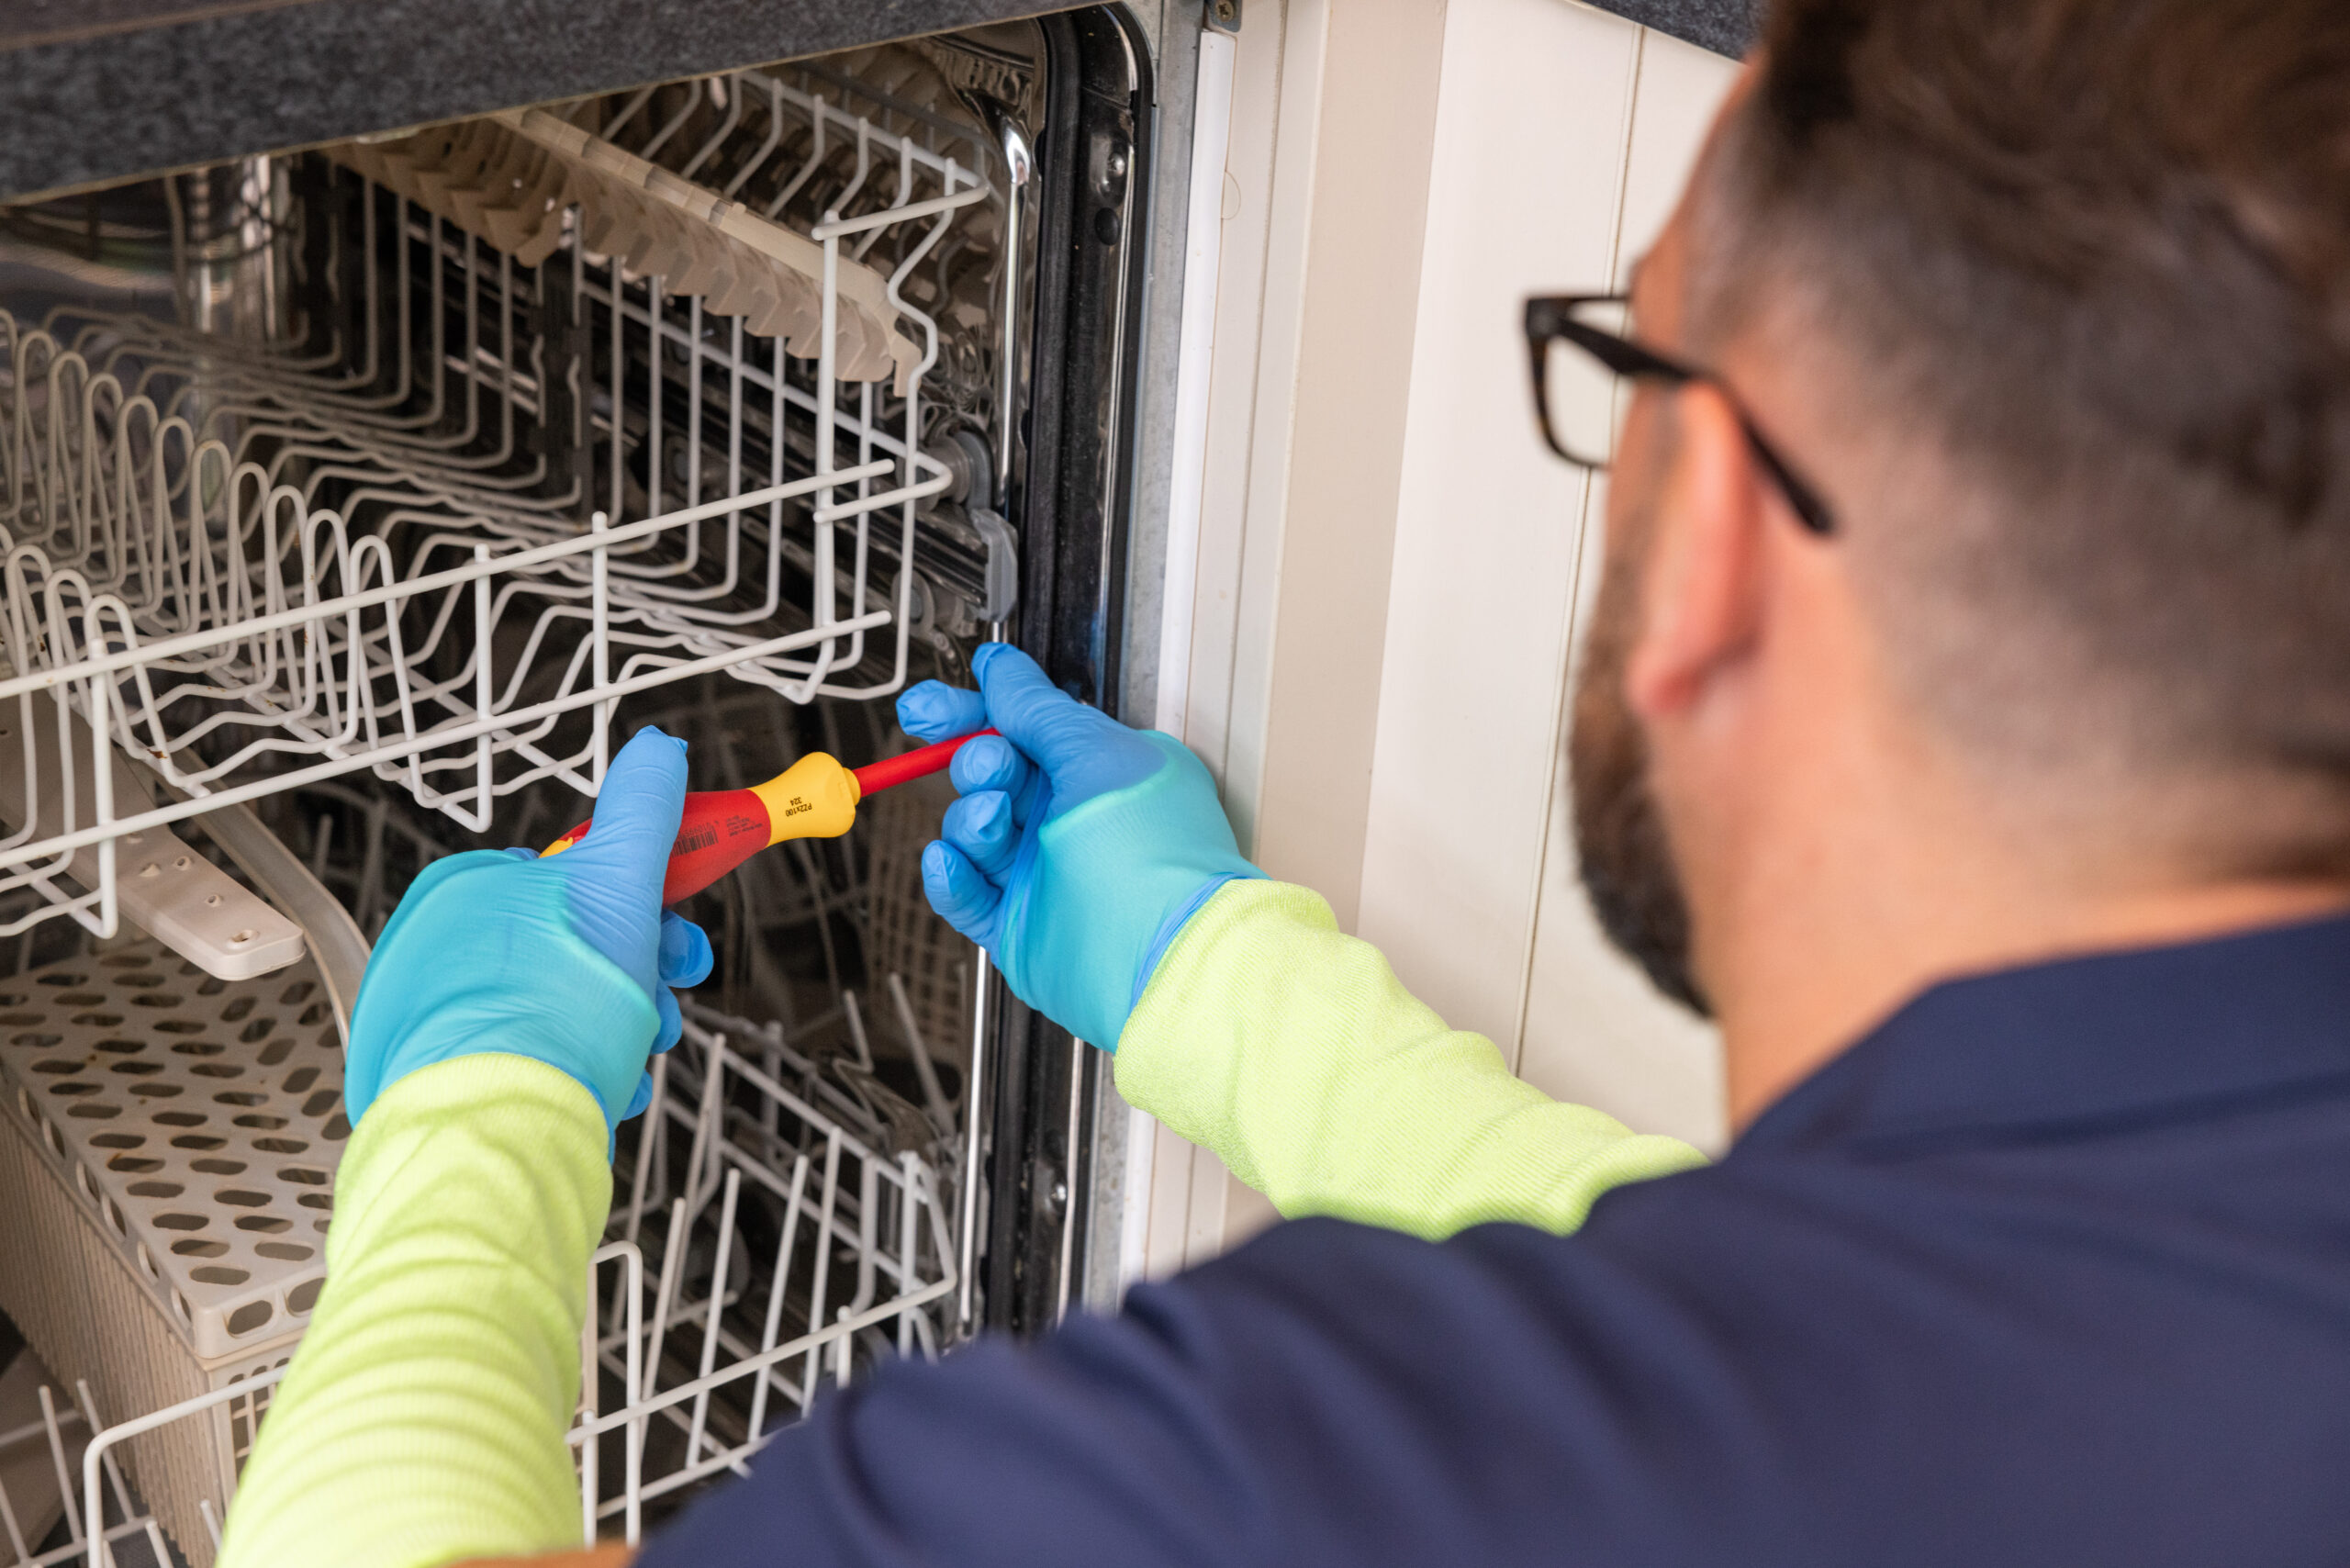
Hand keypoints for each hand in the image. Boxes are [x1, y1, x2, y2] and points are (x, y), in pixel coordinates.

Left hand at [344, 727, 715, 1132]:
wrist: (499, 1128)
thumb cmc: (549, 1008)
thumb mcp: (617, 883)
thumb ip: (642, 810)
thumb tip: (659, 750)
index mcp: (470, 889)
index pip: (577, 877)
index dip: (644, 901)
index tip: (677, 925)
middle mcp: (443, 949)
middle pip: (579, 944)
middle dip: (643, 970)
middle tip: (669, 989)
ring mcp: (444, 1020)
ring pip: (567, 1007)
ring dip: (625, 1025)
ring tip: (640, 1048)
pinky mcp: (452, 1082)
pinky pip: (537, 1060)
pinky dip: (584, 1071)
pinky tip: (606, 1085)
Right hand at [897, 643, 1258, 1048]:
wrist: (1161, 955)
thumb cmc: (1151, 850)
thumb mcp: (1095, 751)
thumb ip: (1036, 709)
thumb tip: (999, 669)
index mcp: (1101, 769)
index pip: (1024, 727)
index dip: (971, 713)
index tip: (928, 709)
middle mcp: (1071, 819)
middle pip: (991, 774)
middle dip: (973, 762)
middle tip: (987, 767)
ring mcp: (1042, 873)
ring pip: (972, 828)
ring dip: (971, 817)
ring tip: (995, 821)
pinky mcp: (1016, 924)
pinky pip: (962, 891)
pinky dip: (949, 873)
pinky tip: (950, 860)